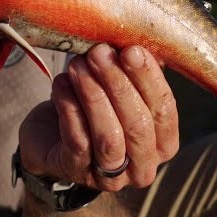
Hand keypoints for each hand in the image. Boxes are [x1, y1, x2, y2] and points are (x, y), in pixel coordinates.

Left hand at [17, 44, 179, 191]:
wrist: (51, 136)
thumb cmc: (94, 108)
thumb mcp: (120, 90)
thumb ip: (134, 72)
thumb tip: (137, 41)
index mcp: (163, 143)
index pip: (165, 111)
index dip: (149, 80)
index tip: (132, 50)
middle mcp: (143, 165)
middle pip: (138, 125)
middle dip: (118, 84)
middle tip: (99, 53)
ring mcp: (110, 175)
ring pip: (108, 136)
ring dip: (93, 95)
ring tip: (78, 65)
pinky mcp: (76, 170)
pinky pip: (77, 139)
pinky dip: (69, 107)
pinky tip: (61, 83)